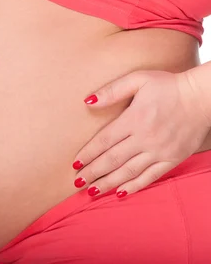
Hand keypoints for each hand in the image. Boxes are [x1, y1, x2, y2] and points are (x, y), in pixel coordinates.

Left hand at [72, 69, 210, 197]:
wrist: (203, 97)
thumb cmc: (168, 86)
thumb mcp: (138, 80)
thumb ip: (112, 91)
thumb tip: (88, 102)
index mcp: (134, 119)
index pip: (104, 141)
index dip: (88, 153)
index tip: (75, 163)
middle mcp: (145, 138)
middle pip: (112, 159)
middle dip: (93, 172)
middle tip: (78, 182)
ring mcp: (159, 151)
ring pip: (129, 171)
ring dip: (109, 183)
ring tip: (93, 191)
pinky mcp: (172, 159)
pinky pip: (150, 176)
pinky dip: (134, 186)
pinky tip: (121, 193)